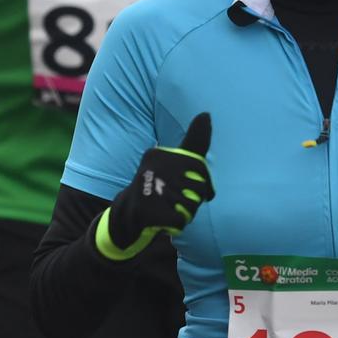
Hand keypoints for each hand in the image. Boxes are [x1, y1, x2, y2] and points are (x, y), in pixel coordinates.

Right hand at [97, 113, 213, 260]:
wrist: (130, 214)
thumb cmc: (161, 184)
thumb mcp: (177, 160)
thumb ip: (195, 140)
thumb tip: (207, 113)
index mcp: (158, 154)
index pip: (199, 170)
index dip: (205, 184)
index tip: (197, 189)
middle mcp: (151, 168)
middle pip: (197, 189)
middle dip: (194, 200)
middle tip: (177, 200)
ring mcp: (147, 189)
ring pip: (190, 206)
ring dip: (186, 212)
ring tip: (170, 208)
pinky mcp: (147, 211)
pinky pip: (180, 221)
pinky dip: (178, 224)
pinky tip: (165, 220)